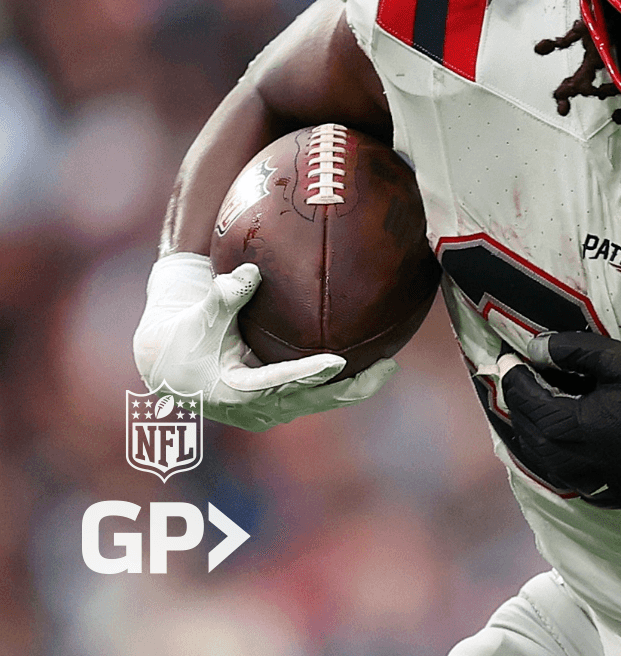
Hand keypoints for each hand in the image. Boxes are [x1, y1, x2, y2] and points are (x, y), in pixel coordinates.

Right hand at [133, 252, 395, 431]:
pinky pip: (312, 399)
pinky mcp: (273, 408)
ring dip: (352, 388)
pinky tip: (368, 367)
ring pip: (317, 403)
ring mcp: (265, 412)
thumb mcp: (201, 314)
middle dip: (351, 386)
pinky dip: (338, 386)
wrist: (167, 363)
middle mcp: (253, 408)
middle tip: (387, 367)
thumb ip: (225, 296)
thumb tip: (252, 273)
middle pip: (311, 400)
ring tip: (387, 368)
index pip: (277, 382)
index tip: (336, 362)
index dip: (307, 374)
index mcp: (233, 389)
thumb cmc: (185, 332)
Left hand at [501, 331, 620, 508]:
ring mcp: (580, 482)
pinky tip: (564, 443)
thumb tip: (536, 346)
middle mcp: (562, 460)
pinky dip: (553, 455)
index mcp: (563, 426)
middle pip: (523, 428)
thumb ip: (574, 350)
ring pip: (538, 456)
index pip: (520, 396)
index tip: (508, 356)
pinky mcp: (599, 495)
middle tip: (517, 377)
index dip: (510, 373)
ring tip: (535, 407)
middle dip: (516, 400)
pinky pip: (561, 474)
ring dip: (531, 429)